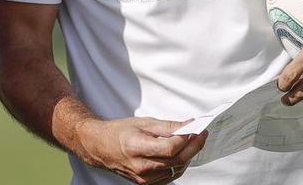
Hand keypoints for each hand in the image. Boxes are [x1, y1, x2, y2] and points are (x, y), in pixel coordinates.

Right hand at [75, 117, 206, 183]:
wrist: (100, 147)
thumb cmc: (119, 132)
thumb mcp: (143, 122)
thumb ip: (167, 126)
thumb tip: (188, 125)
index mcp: (137, 147)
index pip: (170, 147)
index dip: (186, 138)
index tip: (195, 128)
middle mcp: (140, 166)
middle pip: (176, 160)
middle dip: (193, 147)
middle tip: (201, 135)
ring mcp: (144, 178)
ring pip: (176, 169)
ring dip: (188, 156)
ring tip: (192, 142)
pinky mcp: (146, 183)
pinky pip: (170, 175)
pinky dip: (179, 164)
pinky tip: (181, 153)